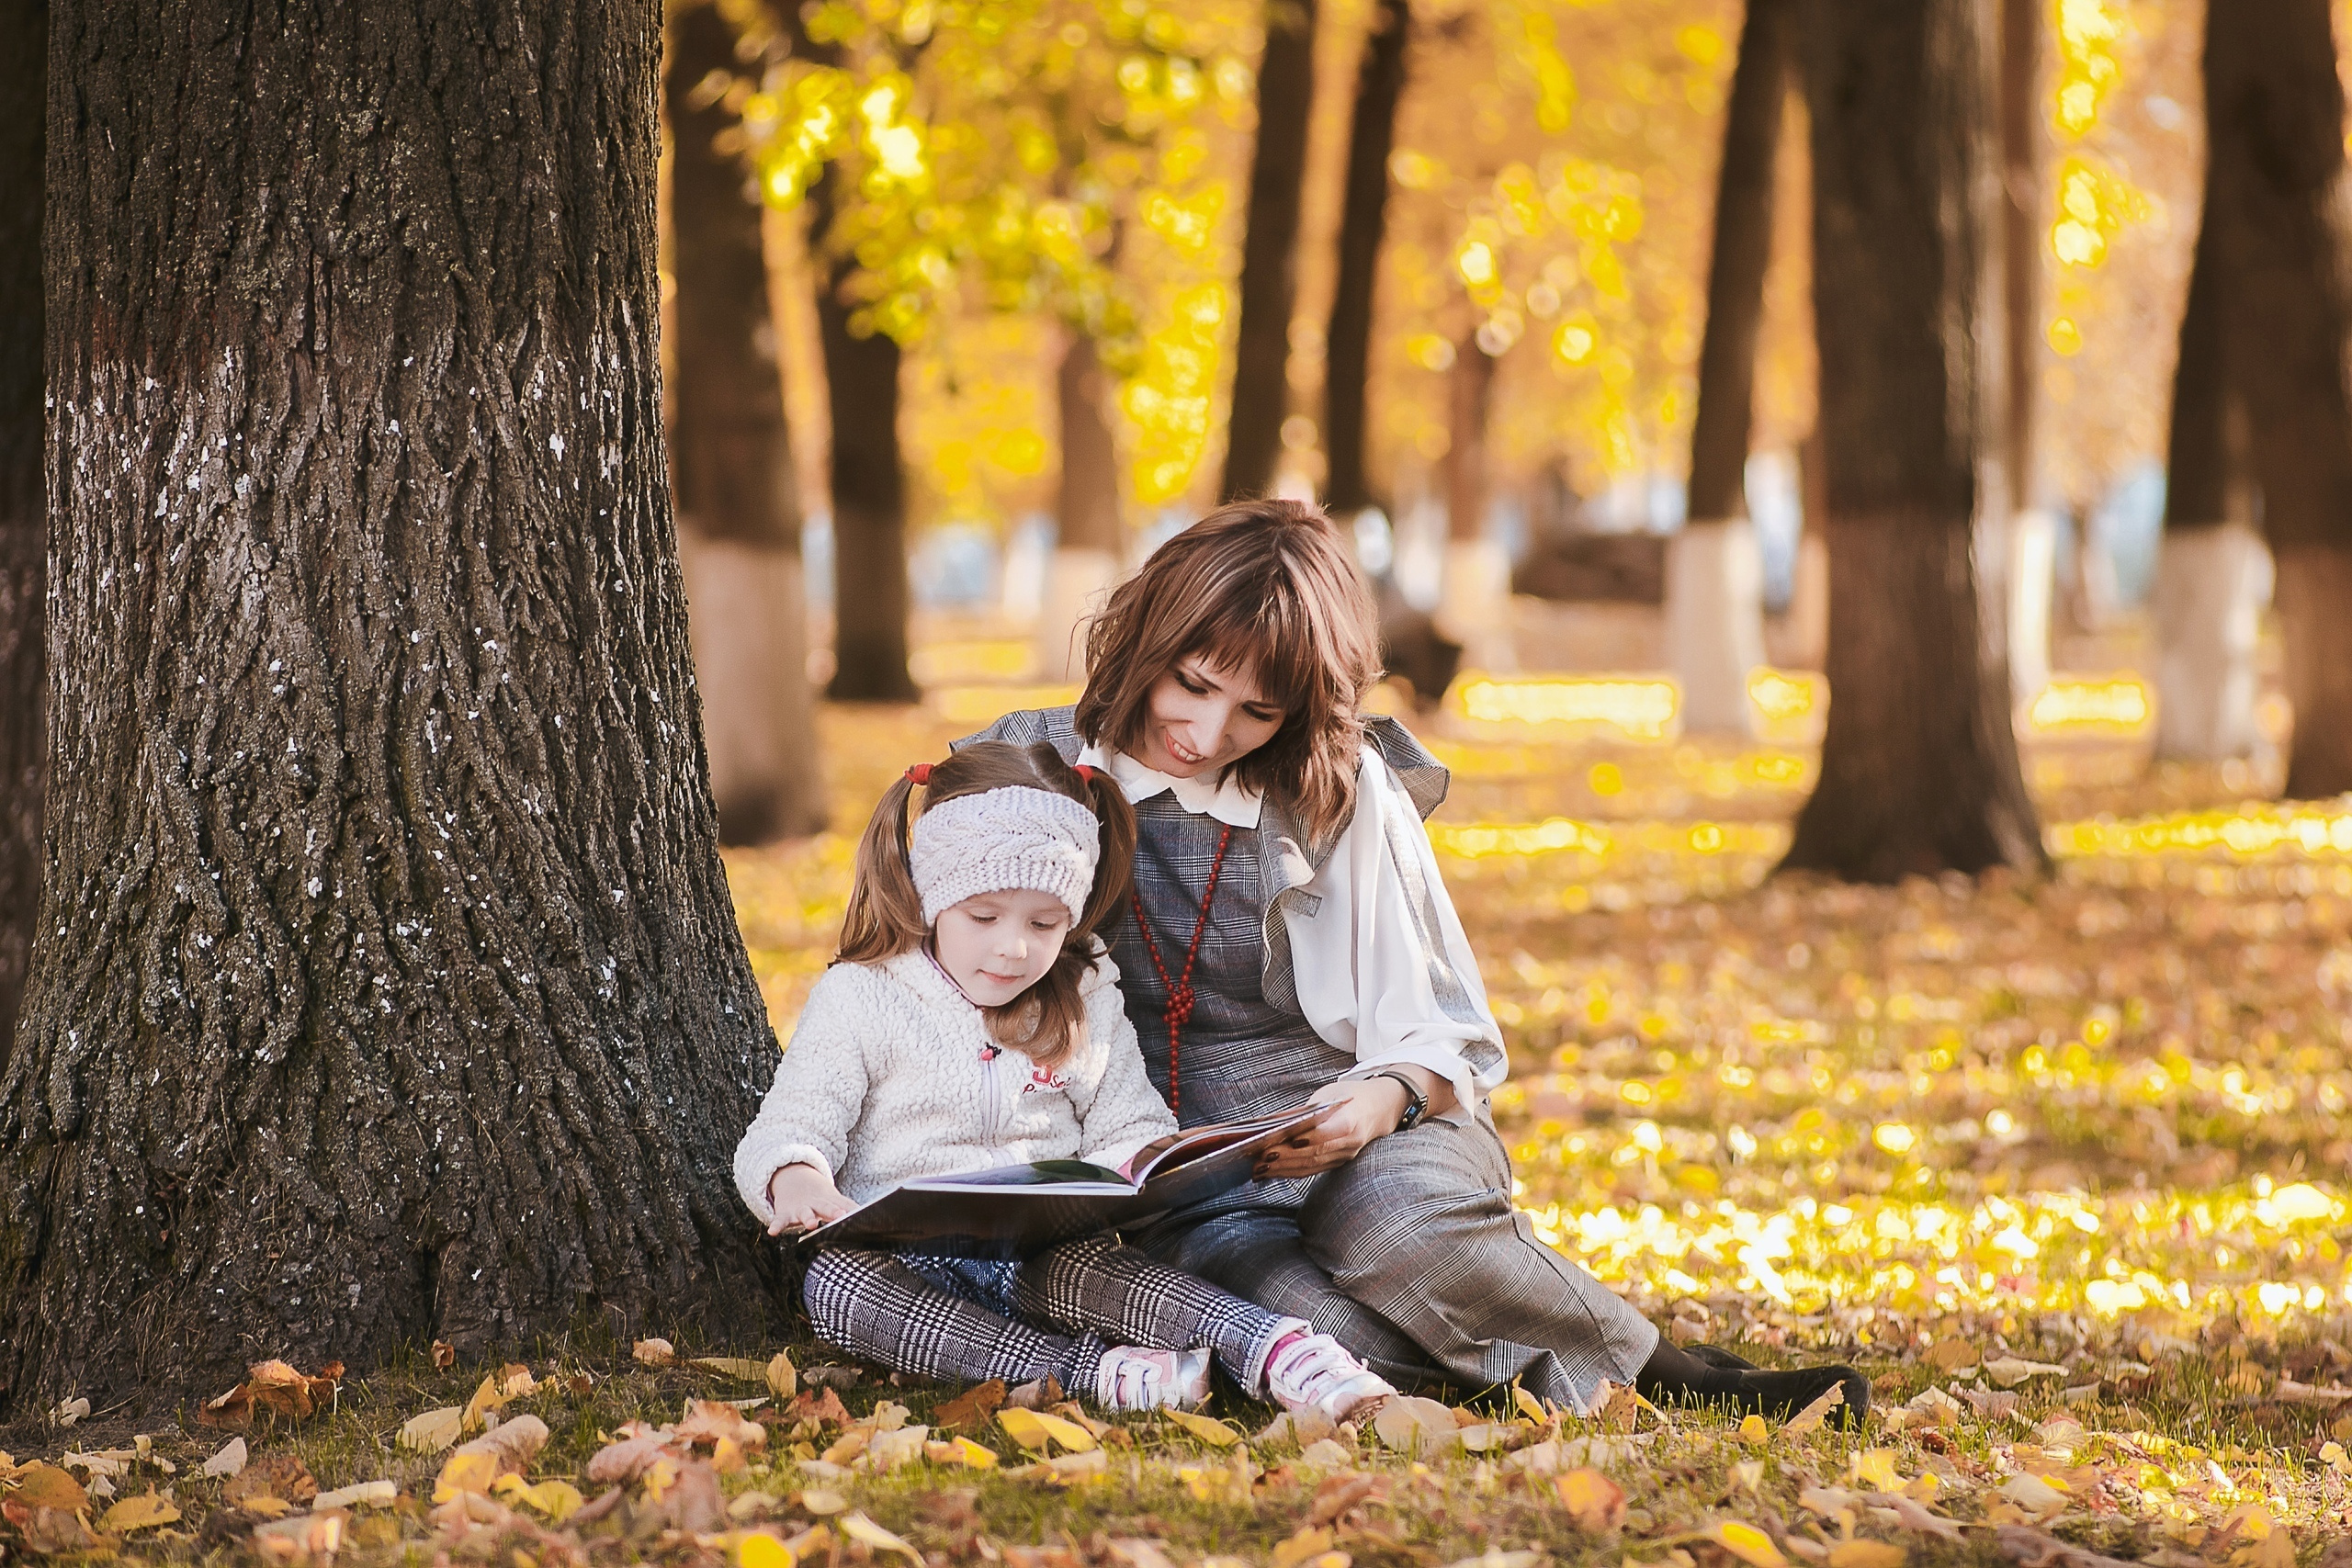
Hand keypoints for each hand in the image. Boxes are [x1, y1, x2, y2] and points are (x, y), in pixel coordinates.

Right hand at [765, 1164, 856, 1235]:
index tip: (860, 1216)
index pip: (842, 1207)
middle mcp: (816, 1205)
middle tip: (841, 1216)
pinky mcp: (785, 1214)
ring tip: (810, 1224)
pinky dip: (776, 1225)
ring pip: (804, 1213)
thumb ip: (850, 1209)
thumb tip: (873, 1218)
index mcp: (831, 1203)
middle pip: (825, 1207)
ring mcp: (800, 1209)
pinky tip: (772, 1232)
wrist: (794, 1181)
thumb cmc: (821, 1200)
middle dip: (833, 1212)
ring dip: (807, 1218)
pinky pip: (779, 1220)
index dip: (851, 1212)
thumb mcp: (835, 1202)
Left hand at [1254, 1077, 1410, 1178]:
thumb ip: (1303, 1111)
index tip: (1276, 1144)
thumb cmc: (1350, 1097)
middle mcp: (1349, 1143)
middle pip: (1313, 1155)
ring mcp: (1345, 1156)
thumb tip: (1272, 1123)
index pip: (1322, 1135)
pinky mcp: (1339, 1163)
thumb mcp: (1327, 1095)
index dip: (1299, 1142)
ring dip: (1283, 1170)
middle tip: (1258, 1160)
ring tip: (1259, 1170)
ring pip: (1311, 1166)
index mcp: (1349, 1121)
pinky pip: (1313, 1170)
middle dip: (1283, 1159)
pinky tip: (1273, 1172)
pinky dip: (1291, 1172)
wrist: (1380, 1109)